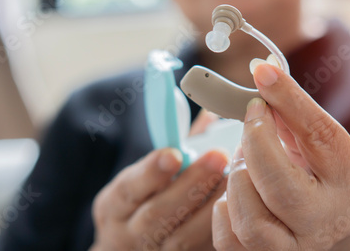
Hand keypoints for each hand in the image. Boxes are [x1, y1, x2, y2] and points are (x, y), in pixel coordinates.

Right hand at [91, 111, 227, 250]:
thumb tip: (208, 113)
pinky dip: (219, 231)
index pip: (129, 188)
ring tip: (234, 181)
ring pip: (182, 237)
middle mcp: (128, 233)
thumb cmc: (143, 202)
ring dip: (211, 208)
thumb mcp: (143, 177)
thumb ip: (172, 147)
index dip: (151, 171)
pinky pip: (200, 250)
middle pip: (158, 213)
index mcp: (114, 205)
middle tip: (218, 157)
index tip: (174, 153)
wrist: (135, 249)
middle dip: (190, 184)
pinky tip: (236, 209)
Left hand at [213, 63, 349, 250]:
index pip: (318, 136)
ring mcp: (294, 247)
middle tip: (254, 124)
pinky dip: (225, 207)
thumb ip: (292, 111)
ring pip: (248, 217)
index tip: (262, 73)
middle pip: (277, 185)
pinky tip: (241, 193)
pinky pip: (228, 236)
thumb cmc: (325, 173)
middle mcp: (325, 222)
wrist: (335, 221)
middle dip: (255, 144)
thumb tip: (260, 71)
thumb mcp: (321, 141)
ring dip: (239, 179)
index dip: (286, 101)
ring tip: (249, 165)